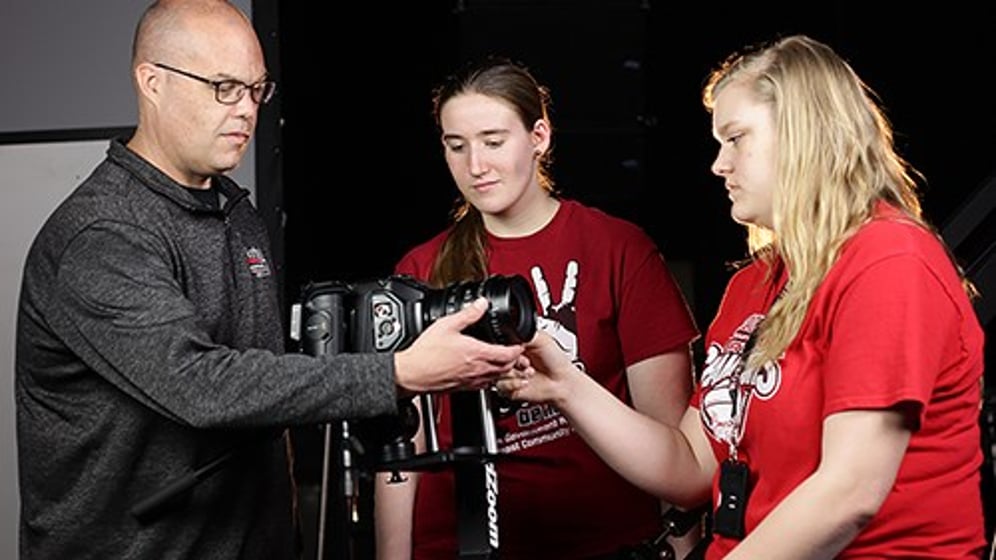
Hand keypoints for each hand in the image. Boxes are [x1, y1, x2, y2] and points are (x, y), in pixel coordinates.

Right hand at [394, 297, 524, 394]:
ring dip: (505, 371)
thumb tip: (481, 304)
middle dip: (515, 361)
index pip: (507, 354)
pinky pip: (485, 385)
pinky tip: (487, 375)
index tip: (519, 343)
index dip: (517, 349)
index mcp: (476, 353)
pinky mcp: (463, 388)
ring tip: (508, 365)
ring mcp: (471, 380)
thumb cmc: (426, 353)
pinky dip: (492, 380)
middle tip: (517, 354)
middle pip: (506, 368)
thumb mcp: (447, 325)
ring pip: (497, 378)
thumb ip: (467, 314)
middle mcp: (477, 369)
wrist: (412, 374)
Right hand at [496, 331, 579, 404]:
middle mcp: (509, 357)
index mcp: (514, 343)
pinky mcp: (507, 388)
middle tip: (526, 362)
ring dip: (514, 373)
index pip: (497, 341)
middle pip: (494, 357)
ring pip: (495, 372)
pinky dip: (514, 384)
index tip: (519, 349)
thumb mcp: (541, 338)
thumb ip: (521, 333)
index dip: (506, 346)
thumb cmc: (556, 360)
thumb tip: (508, 331)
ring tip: (528, 372)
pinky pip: (500, 386)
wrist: (562, 383)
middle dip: (511, 361)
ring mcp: (507, 372)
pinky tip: (525, 381)